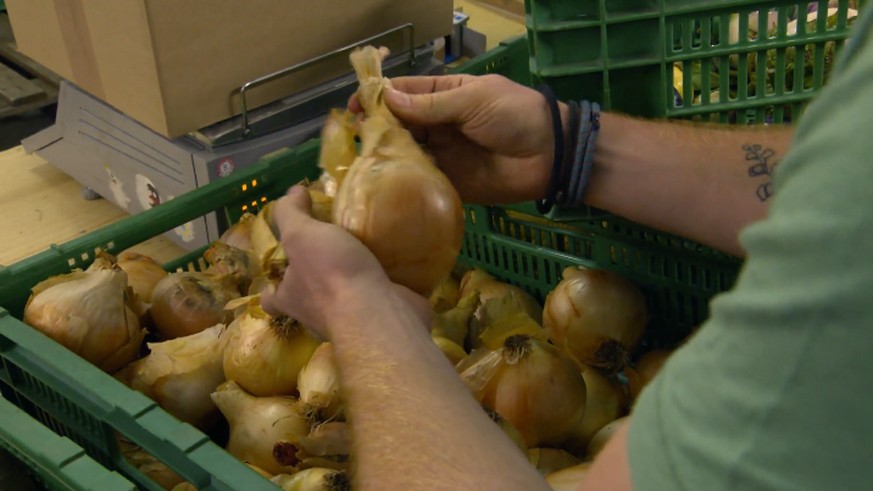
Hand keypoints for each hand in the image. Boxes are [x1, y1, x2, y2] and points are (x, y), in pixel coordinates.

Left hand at [260, 186, 431, 338]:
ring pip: (343, 300)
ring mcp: (349, 320)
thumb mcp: (301, 235)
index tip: (283, 267)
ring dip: (350, 281)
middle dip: (315, 280)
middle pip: (307, 300)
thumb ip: (292, 213)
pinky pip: (375, 301)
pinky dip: (380, 285)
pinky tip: (391, 261)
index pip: (271, 298)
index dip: (273, 285)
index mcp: (291, 298)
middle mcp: (315, 314)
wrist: (378, 312)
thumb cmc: (331, 274)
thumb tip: (292, 192)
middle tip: (329, 251)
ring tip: (363, 250)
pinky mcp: (378, 318)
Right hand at [350, 74, 558, 204]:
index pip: (402, 95)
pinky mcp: (449, 183)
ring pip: (406, 154)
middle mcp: (438, 125)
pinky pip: (421, 182)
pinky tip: (384, 187)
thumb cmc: (516, 115)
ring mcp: (442, 155)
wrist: (551, 154)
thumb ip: (430, 105)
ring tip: (361, 164)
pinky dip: (404, 184)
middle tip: (354, 141)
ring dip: (386, 158)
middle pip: (398, 126)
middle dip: (376, 131)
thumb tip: (388, 100)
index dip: (378, 99)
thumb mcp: (473, 100)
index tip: (353, 108)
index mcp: (444, 97)